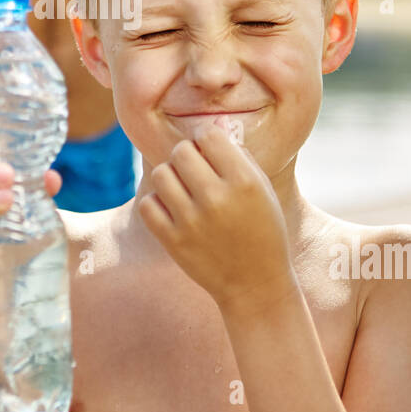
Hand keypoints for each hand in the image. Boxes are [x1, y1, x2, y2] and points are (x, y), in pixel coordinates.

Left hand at [137, 125, 294, 312]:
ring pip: (161, 173)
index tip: (211, 153)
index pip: (208, 135)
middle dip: (187, 156)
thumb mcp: (262, 189)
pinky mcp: (173, 241)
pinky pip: (148, 204)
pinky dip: (158, 203)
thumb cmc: (262, 229)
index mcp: (243, 182)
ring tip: (184, 189)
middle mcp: (217, 199)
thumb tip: (208, 127)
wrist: (255, 284)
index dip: (208, 140)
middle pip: (180, 150)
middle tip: (196, 171)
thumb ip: (237, 156)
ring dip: (171, 177)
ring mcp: (192, 222)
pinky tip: (174, 210)